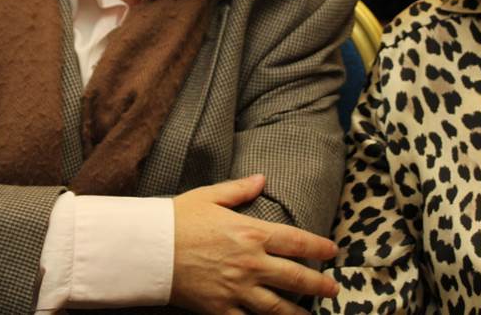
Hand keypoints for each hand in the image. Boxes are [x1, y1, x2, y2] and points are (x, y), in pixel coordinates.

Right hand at [170, 174, 338, 313]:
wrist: (147, 249)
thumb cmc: (177, 219)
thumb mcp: (210, 197)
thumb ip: (240, 190)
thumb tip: (262, 178)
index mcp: (251, 233)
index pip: (297, 241)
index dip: (319, 248)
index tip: (333, 251)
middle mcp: (250, 263)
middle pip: (295, 278)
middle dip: (318, 285)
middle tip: (333, 289)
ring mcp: (236, 289)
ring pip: (276, 307)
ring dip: (297, 312)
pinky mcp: (219, 309)